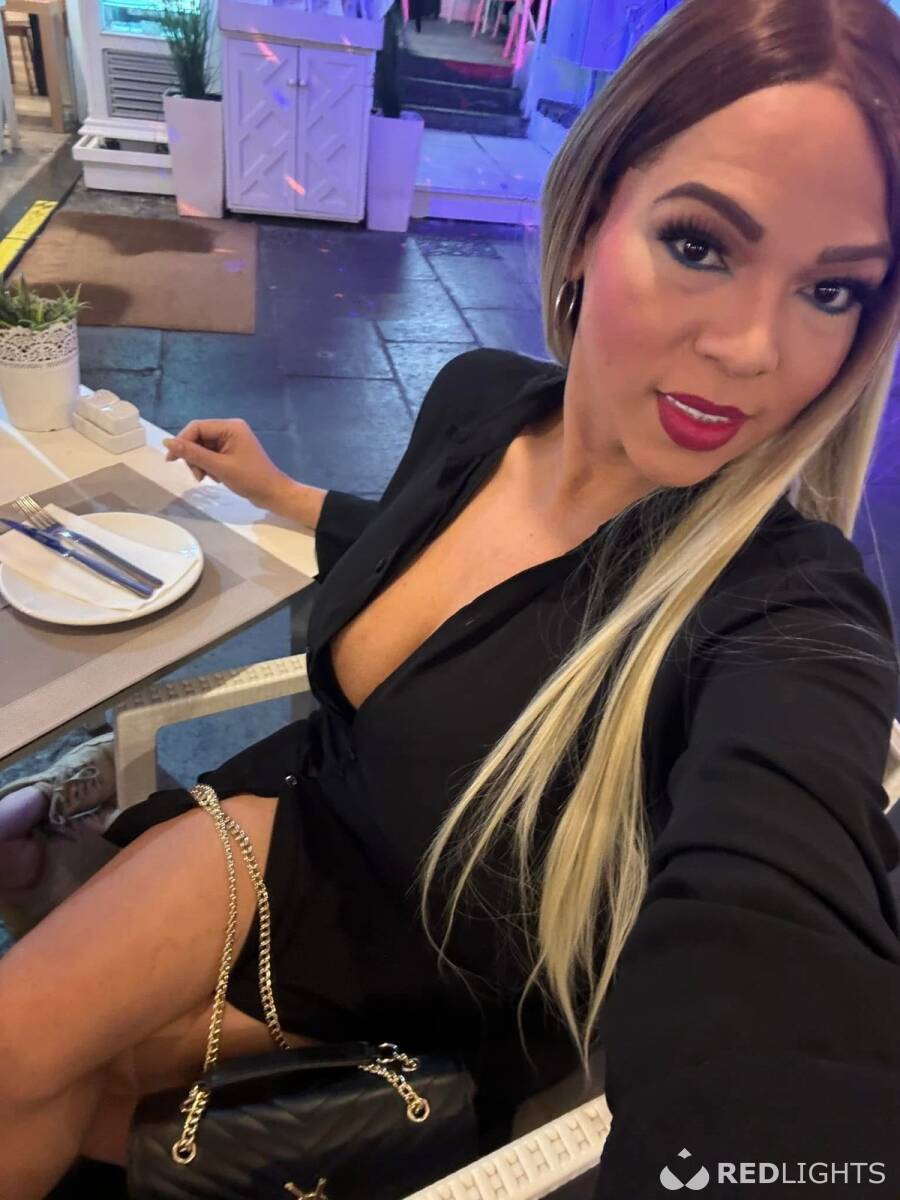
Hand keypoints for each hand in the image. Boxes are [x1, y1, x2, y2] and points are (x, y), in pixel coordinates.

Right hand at [163, 418, 290, 510]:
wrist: (272, 493)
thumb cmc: (250, 479)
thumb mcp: (219, 466)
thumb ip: (192, 454)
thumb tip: (167, 442)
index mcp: (230, 427)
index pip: (197, 427)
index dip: (182, 441)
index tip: (172, 459)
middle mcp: (230, 429)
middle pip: (199, 437)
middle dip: (194, 456)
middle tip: (198, 475)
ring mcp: (231, 440)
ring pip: (203, 448)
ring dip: (201, 464)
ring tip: (208, 478)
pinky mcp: (231, 451)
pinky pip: (211, 454)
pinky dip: (209, 466)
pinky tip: (216, 477)